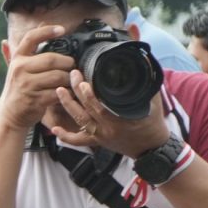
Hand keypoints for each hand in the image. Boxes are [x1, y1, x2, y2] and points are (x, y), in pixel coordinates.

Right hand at [0, 23, 78, 137]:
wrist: (10, 114)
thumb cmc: (19, 88)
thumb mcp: (19, 66)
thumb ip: (30, 47)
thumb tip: (41, 22)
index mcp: (17, 58)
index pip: (31, 38)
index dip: (47, 31)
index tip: (62, 29)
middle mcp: (20, 69)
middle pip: (51, 59)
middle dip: (67, 63)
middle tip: (72, 66)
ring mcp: (27, 85)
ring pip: (57, 77)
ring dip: (69, 79)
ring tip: (71, 80)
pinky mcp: (35, 100)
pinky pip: (58, 92)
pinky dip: (66, 93)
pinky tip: (67, 92)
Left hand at [49, 78, 170, 157]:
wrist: (151, 148)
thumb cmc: (153, 122)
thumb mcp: (153, 101)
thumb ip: (147, 83)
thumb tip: (144, 60)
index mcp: (121, 120)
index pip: (101, 108)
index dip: (89, 96)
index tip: (83, 82)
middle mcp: (108, 129)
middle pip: (87, 111)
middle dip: (77, 92)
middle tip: (72, 75)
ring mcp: (100, 136)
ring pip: (80, 122)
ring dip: (68, 106)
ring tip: (59, 90)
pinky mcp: (97, 142)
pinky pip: (78, 141)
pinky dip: (65, 136)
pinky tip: (54, 128)